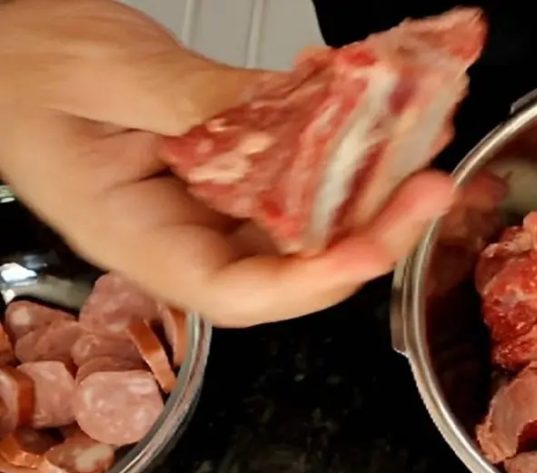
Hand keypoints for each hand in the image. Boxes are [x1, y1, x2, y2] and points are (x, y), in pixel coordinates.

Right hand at [0, 0, 455, 326]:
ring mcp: (207, 207)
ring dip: (367, 198)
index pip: (233, 292)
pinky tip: (375, 126)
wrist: (3, 48)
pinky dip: (338, 159)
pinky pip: (292, 181)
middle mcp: (179, 234)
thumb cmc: (18, 65)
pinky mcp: (227, 175)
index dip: (307, 283)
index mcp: (132, 235)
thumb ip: (195, 101)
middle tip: (426, 189)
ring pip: (302, 228)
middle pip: (289, 267)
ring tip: (419, 155)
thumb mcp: (102, 72)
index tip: (366, 250)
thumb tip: (292, 115)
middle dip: (367, 236)